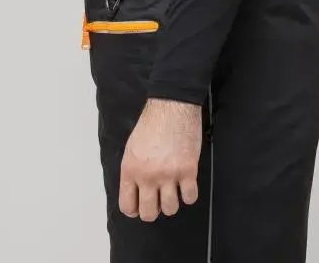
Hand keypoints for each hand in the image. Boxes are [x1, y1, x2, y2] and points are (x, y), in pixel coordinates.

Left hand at [119, 97, 202, 220]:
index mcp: (130, 169)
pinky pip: (190, 197)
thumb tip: (136, 190)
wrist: (172, 106)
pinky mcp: (188, 170)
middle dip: (154, 210)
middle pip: (149, 213)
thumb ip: (133, 171)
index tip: (140, 205)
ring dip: (172, 202)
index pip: (128, 206)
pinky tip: (187, 184)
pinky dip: (189, 194)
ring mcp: (169, 174)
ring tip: (173, 189)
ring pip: (170, 209)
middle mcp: (148, 175)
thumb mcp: (132, 147)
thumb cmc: (152, 122)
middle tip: (158, 199)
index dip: (135, 209)